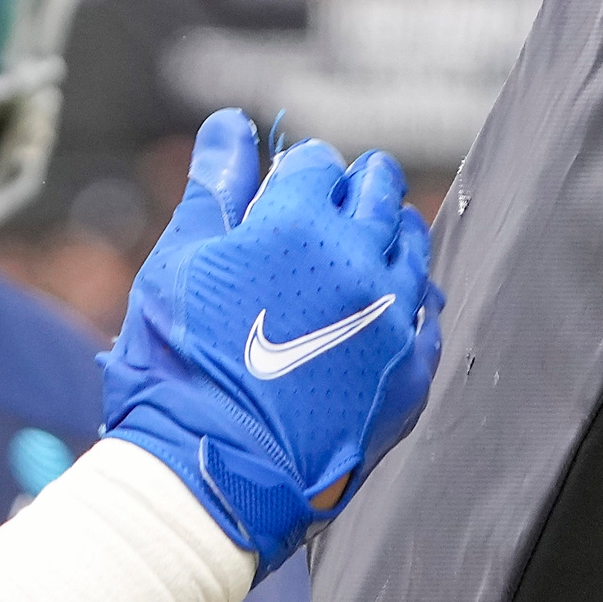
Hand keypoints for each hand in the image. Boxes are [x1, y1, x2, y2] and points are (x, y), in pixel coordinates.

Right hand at [101, 113, 439, 571]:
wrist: (214, 475)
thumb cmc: (179, 371)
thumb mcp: (176, 266)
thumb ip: (212, 188)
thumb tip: (231, 126)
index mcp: (294, 223)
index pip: (315, 163)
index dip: (290, 178)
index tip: (271, 204)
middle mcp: (358, 258)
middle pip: (377, 188)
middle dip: (347, 192)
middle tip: (311, 226)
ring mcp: (393, 316)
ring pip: (410, 244)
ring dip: (381, 239)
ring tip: (343, 268)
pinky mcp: (411, 371)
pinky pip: (426, 313)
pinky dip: (403, 303)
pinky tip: (369, 319)